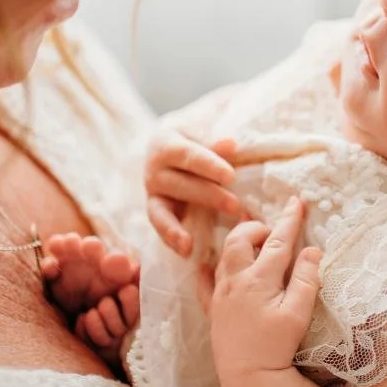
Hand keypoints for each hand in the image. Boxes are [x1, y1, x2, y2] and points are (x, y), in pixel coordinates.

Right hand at [144, 124, 244, 256]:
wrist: (170, 148)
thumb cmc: (193, 141)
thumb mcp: (200, 135)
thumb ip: (213, 143)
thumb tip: (230, 145)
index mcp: (165, 143)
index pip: (189, 155)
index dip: (210, 165)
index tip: (231, 176)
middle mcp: (154, 169)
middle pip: (180, 184)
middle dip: (208, 196)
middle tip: (235, 205)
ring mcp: (152, 191)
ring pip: (164, 210)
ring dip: (180, 227)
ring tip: (192, 243)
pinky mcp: (154, 210)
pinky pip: (159, 225)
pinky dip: (169, 238)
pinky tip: (185, 251)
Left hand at [202, 199, 322, 386]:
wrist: (248, 379)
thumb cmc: (276, 347)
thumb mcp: (298, 313)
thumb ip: (305, 278)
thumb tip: (312, 248)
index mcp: (259, 278)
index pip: (277, 241)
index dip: (289, 220)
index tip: (298, 202)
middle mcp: (236, 281)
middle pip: (241, 240)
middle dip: (257, 228)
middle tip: (273, 231)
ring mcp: (221, 295)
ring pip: (224, 257)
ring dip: (238, 243)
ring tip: (252, 243)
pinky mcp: (214, 312)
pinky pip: (204, 286)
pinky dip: (205, 271)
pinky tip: (203, 265)